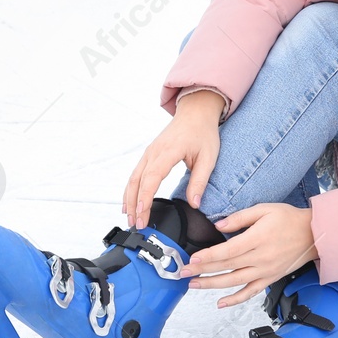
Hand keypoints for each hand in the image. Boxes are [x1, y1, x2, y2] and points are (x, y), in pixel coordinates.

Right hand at [122, 90, 222, 227]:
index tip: (142, 213)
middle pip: (138, 181)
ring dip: (129, 199)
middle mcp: (154, 152)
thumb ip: (200, 181)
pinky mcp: (149, 155)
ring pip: (133, 179)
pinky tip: (130, 203)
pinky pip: (136, 174)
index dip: (145, 197)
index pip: (152, 177)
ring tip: (131, 219)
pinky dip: (131, 190)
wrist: (196, 113)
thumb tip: (195, 204)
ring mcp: (149, 153)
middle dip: (135, 205)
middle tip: (137, 224)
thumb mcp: (208, 157)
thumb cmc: (203, 133)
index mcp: (168, 151)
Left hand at [179, 203, 317, 307]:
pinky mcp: (269, 279)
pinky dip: (235, 300)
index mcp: (257, 239)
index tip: (191, 260)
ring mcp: (265, 271)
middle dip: (202, 271)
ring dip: (212, 285)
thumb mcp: (264, 209)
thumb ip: (240, 217)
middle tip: (183, 272)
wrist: (313, 234)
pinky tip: (220, 303)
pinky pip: (250, 292)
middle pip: (226, 267)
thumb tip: (218, 225)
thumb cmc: (289, 219)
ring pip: (234, 282)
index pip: (227, 251)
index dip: (208, 257)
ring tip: (194, 285)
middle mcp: (260, 258)